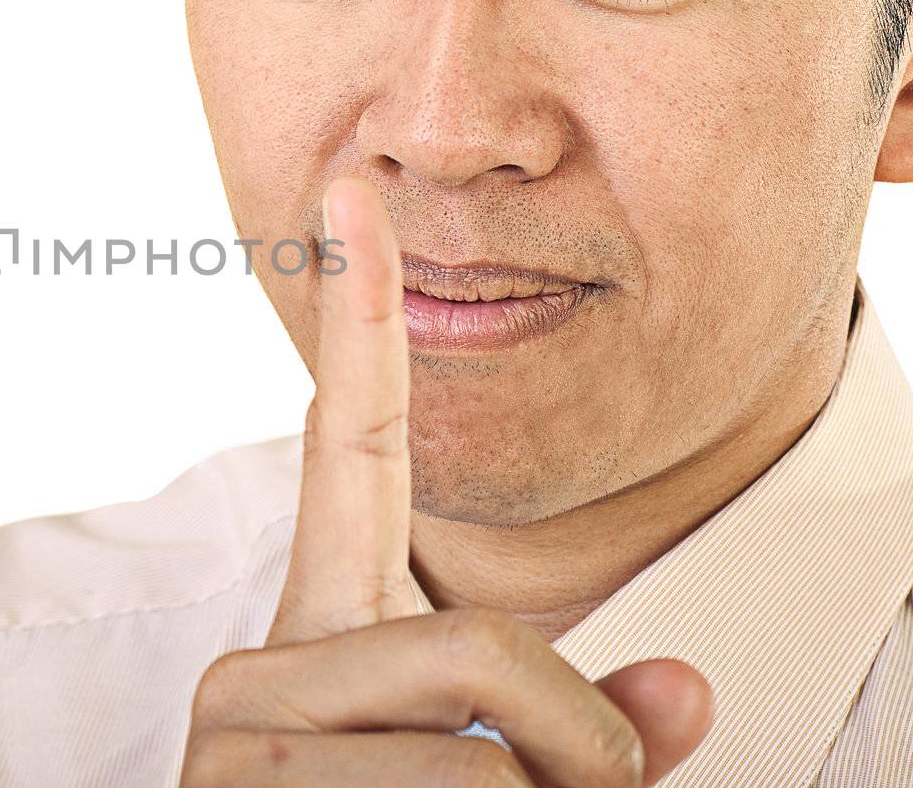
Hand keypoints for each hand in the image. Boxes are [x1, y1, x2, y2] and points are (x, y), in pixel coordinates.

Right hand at [178, 177, 713, 785]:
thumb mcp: (508, 782)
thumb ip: (579, 722)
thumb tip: (683, 692)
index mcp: (325, 624)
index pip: (347, 443)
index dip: (357, 315)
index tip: (355, 193)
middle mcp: (264, 662)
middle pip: (479, 645)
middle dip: (580, 746)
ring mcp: (238, 734)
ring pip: (476, 750)